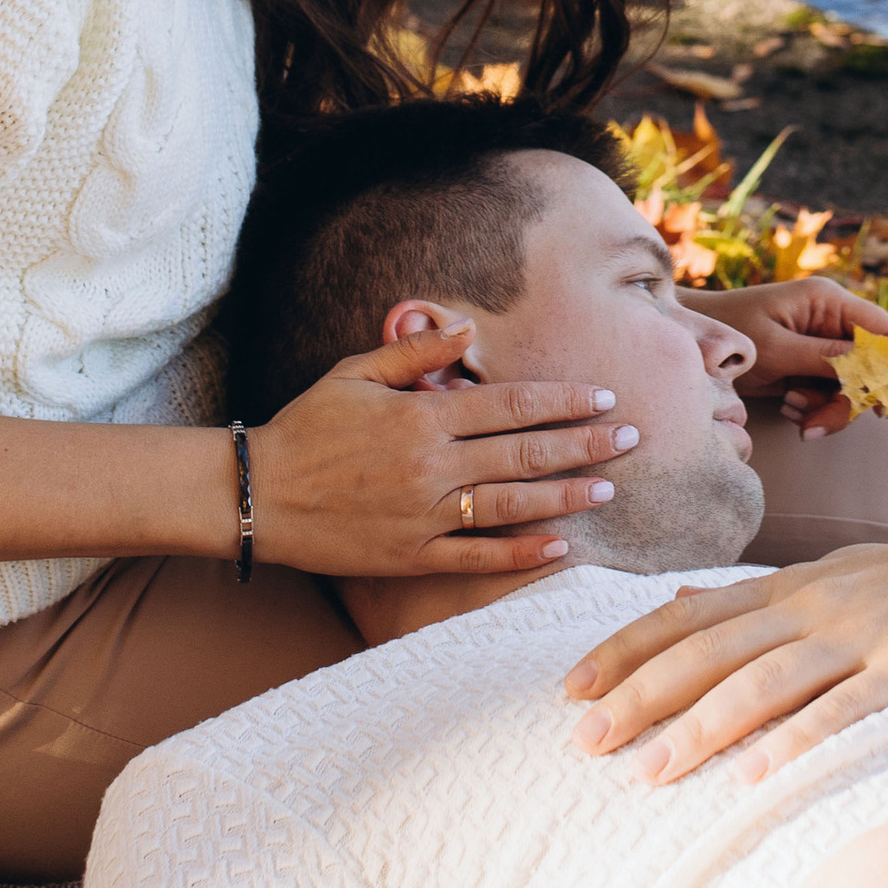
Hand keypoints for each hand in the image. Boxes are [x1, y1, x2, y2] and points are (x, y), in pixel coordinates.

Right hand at [250, 325, 634, 579]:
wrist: (257, 495)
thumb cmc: (307, 427)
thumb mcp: (356, 373)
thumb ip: (415, 354)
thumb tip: (466, 328)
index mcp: (423, 417)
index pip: (512, 404)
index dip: (564, 400)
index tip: (604, 398)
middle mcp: (432, 466)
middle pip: (525, 453)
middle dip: (585, 443)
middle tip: (630, 438)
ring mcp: (425, 516)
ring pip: (512, 505)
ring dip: (566, 496)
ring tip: (608, 487)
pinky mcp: (412, 557)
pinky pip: (478, 558)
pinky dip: (521, 555)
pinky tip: (559, 548)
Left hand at [567, 522, 887, 783]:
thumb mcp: (829, 579)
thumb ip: (751, 599)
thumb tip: (673, 602)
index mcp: (789, 588)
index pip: (688, 617)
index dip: (626, 650)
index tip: (570, 690)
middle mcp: (813, 606)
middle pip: (710, 652)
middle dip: (641, 696)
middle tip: (582, 740)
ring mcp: (862, 636)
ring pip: (763, 683)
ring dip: (699, 728)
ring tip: (648, 771)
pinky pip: (842, 709)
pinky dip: (793, 740)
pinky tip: (752, 774)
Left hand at [698, 278, 887, 434]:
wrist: (698, 345)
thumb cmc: (730, 329)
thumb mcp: (777, 347)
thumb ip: (825, 357)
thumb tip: (873, 368)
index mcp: (829, 302)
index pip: (885, 329)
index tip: (880, 398)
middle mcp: (832, 322)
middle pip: (871, 368)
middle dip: (849, 401)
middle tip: (819, 424)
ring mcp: (823, 347)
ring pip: (852, 389)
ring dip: (828, 410)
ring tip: (795, 414)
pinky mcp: (811, 369)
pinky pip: (830, 397)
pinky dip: (814, 410)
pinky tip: (788, 408)